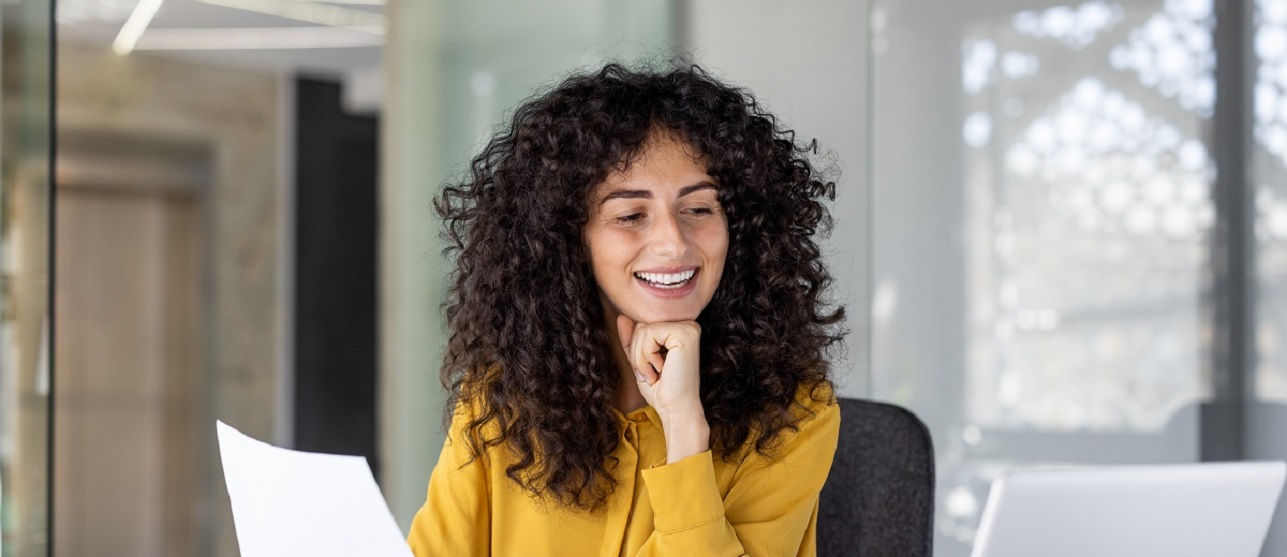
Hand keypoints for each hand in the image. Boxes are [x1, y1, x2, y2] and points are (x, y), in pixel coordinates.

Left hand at [617, 314, 709, 462]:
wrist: (676, 410)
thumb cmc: (662, 389)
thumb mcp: (640, 360)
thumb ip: (632, 338)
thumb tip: (622, 316)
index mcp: (680, 328)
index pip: (643, 324)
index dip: (636, 348)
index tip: (649, 369)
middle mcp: (688, 324)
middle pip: (642, 324)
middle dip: (637, 352)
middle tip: (651, 373)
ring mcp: (688, 327)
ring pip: (642, 329)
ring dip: (640, 357)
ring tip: (655, 373)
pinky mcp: (685, 333)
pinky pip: (648, 333)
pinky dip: (646, 355)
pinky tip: (660, 369)